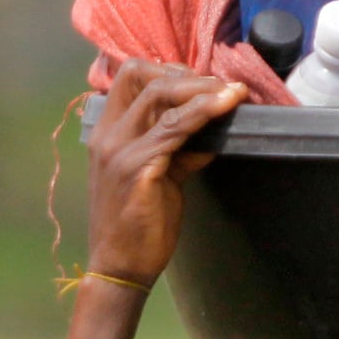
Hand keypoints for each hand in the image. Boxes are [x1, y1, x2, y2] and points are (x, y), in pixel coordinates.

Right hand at [82, 60, 243, 285]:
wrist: (120, 268)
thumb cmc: (136, 227)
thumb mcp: (157, 177)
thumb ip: (177, 149)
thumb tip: (209, 131)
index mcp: (105, 133)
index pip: (128, 77)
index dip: (166, 70)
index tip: (199, 84)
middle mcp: (107, 135)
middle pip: (139, 73)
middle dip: (184, 73)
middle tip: (218, 87)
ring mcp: (119, 149)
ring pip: (161, 94)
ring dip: (203, 89)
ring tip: (232, 93)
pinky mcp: (138, 167)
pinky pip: (175, 127)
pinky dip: (204, 112)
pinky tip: (226, 109)